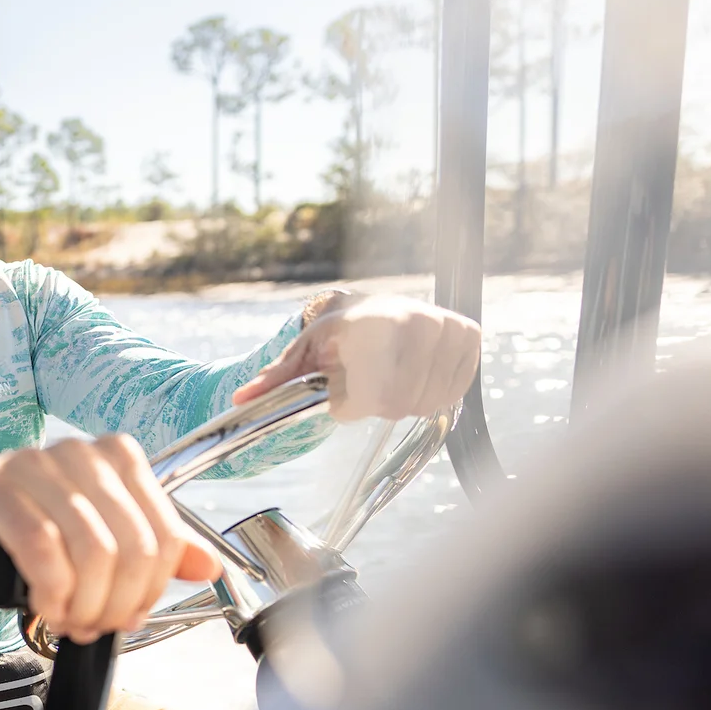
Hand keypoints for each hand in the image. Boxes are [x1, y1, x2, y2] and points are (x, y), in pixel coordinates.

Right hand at [0, 436, 223, 641]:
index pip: (162, 533)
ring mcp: (27, 462)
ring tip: (69, 621)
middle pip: (130, 544)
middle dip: (117, 603)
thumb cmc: (32, 544)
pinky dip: (51, 589)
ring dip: (84, 603)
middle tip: (95, 628)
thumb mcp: (102, 548)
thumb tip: (208, 566)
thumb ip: (155, 552)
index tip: (129, 616)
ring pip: (89, 546)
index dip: (152, 589)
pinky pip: (39, 543)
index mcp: (114, 456)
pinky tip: (45, 606)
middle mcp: (75, 450)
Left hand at [232, 293, 481, 420]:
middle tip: (362, 383)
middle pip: (402, 400)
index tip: (342, 393)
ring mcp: (453, 330)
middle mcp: (426, 319)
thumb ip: (277, 377)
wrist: (376, 307)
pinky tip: (410, 376)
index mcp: (384, 321)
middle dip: (376, 402)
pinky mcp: (471, 341)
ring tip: (384, 374)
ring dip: (400, 402)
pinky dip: (426, 397)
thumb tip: (239, 398)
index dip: (357, 402)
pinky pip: (450, 394)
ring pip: (427, 401)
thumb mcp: (305, 350)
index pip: (381, 391)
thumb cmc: (337, 332)